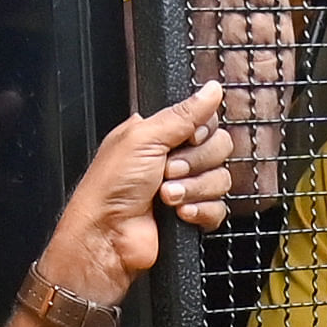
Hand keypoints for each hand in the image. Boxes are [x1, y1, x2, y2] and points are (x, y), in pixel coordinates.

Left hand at [25, 85, 242, 326]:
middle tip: (167, 171)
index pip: (205, 121)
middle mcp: (173, 158)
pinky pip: (218, 209)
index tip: (186, 138)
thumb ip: (182, 113)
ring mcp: (184, 188)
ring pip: (220, 179)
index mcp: (160, 134)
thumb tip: (211, 89)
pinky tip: (179, 214)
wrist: (106, 237)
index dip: (201, 130)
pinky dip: (200, 211)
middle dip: (194, 162)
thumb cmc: (110, 187)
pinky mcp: (192, 216)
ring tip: (165, 197)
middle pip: (218, 148)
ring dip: (193, 188)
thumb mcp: (143, 137)